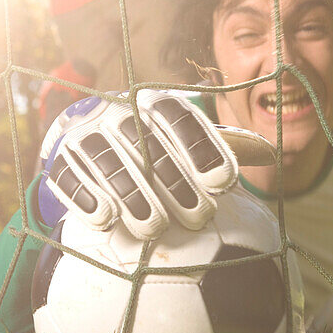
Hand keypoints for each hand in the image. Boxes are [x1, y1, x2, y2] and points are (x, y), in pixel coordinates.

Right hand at [37, 91, 246, 239]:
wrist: (89, 136)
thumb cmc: (154, 146)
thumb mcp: (188, 141)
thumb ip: (226, 148)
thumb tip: (271, 154)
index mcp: (154, 103)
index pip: (181, 119)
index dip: (204, 148)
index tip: (225, 183)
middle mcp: (119, 112)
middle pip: (147, 144)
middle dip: (174, 182)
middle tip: (199, 218)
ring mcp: (87, 133)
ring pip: (107, 160)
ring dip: (132, 194)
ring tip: (154, 228)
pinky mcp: (60, 156)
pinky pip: (68, 174)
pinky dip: (85, 195)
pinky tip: (105, 219)